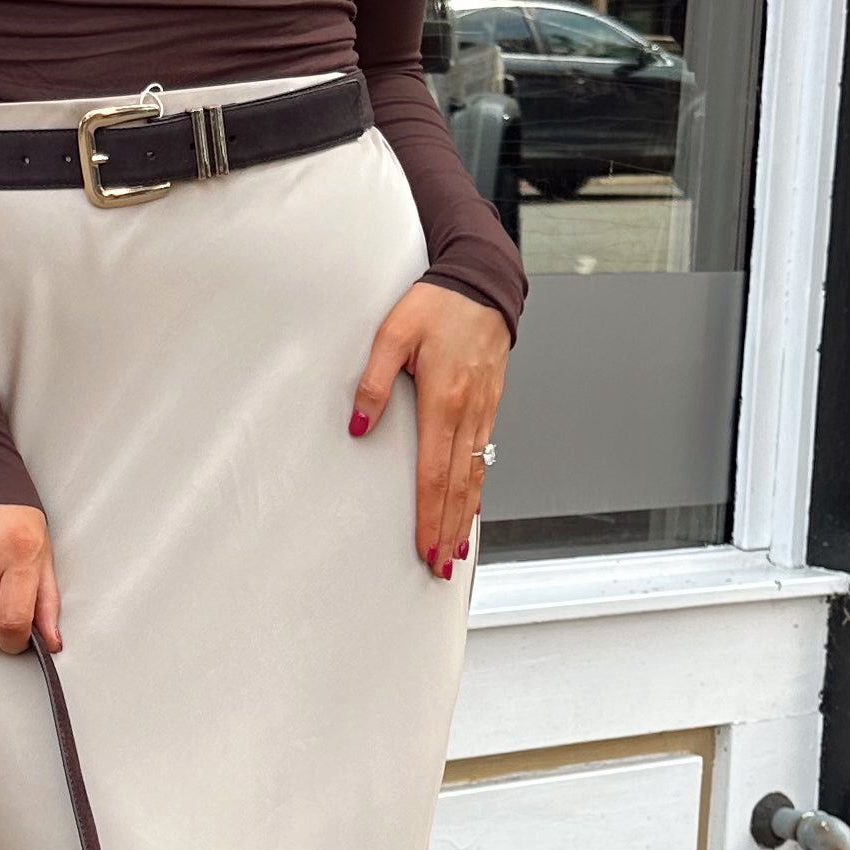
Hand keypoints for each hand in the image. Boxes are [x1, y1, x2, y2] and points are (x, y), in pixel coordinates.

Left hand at [351, 283, 509, 578]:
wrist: (482, 282)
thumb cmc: (437, 304)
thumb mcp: (392, 333)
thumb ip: (373, 381)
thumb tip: (359, 424)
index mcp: (444, 399)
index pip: (435, 473)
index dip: (430, 515)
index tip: (426, 546)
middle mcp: (469, 411)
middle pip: (459, 486)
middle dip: (448, 530)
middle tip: (440, 567)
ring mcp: (484, 410)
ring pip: (476, 476)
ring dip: (465, 516)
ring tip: (455, 550)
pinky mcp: (490, 405)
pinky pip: (485, 456)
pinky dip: (478, 488)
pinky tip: (471, 506)